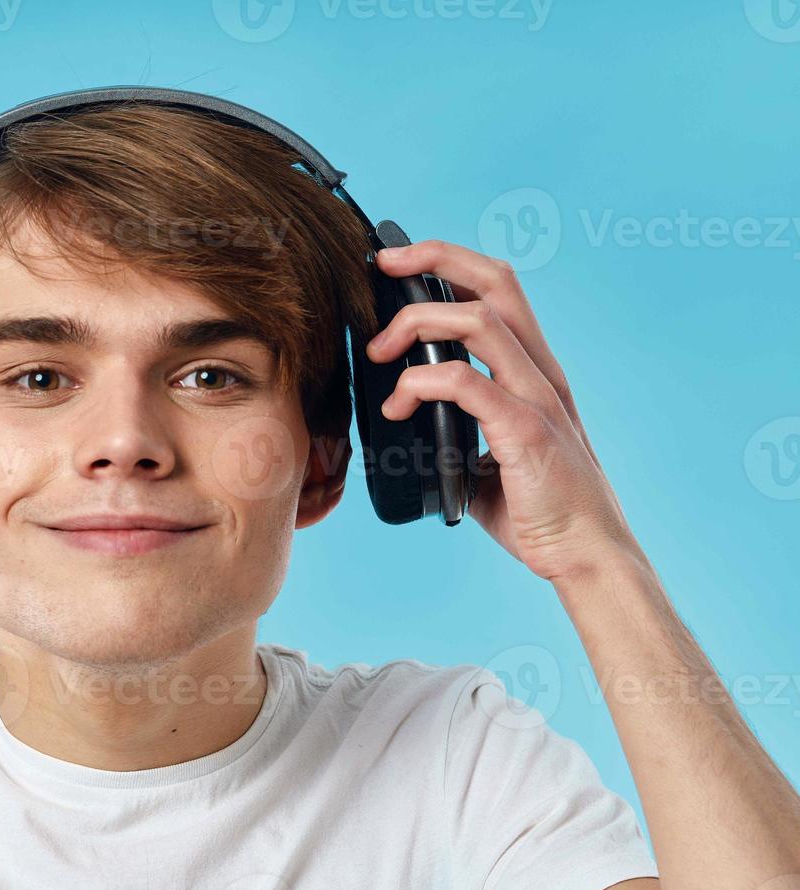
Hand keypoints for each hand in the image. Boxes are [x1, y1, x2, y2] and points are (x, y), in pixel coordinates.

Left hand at [367, 240, 639, 583]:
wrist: (585, 557)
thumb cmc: (540, 512)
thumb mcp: (491, 456)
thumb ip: (458, 428)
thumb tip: (405, 421)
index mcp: (534, 373)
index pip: (499, 290)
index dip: (450, 261)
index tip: (399, 263)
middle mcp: (541, 374)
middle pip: (497, 282)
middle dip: (434, 258)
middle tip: (382, 268)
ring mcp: (538, 398)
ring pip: (478, 322)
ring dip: (416, 325)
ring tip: (379, 354)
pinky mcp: (526, 431)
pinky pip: (466, 383)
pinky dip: (420, 383)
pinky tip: (397, 407)